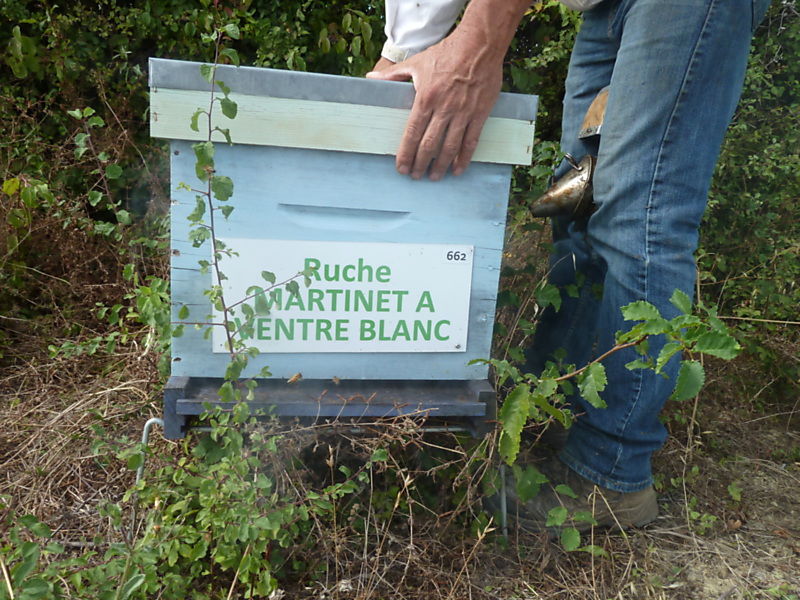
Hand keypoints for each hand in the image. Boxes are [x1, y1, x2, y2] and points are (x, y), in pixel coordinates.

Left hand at [367, 31, 502, 180]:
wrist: (479, 44)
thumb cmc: (446, 52)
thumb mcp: (417, 62)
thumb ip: (393, 74)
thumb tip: (370, 78)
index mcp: (425, 98)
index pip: (412, 133)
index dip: (406, 154)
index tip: (401, 168)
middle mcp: (444, 109)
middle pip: (429, 145)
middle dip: (421, 164)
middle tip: (416, 176)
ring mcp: (463, 113)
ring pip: (450, 147)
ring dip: (441, 165)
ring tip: (434, 177)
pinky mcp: (479, 114)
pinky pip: (471, 141)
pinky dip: (464, 158)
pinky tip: (458, 169)